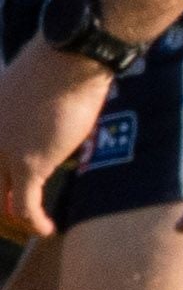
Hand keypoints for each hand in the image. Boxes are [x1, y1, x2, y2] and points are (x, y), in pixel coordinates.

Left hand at [0, 42, 106, 249]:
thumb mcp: (27, 87)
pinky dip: (35, 222)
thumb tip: (42, 116)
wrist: (68, 61)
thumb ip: (24, 109)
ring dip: (15, 214)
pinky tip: (47, 228)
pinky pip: (24, 205)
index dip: (1, 177)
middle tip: (15, 208)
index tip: (12, 186)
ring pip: (0, 196)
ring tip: (32, 223)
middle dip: (2, 197)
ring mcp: (2, 151)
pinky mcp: (28, 165)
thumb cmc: (57, 65)